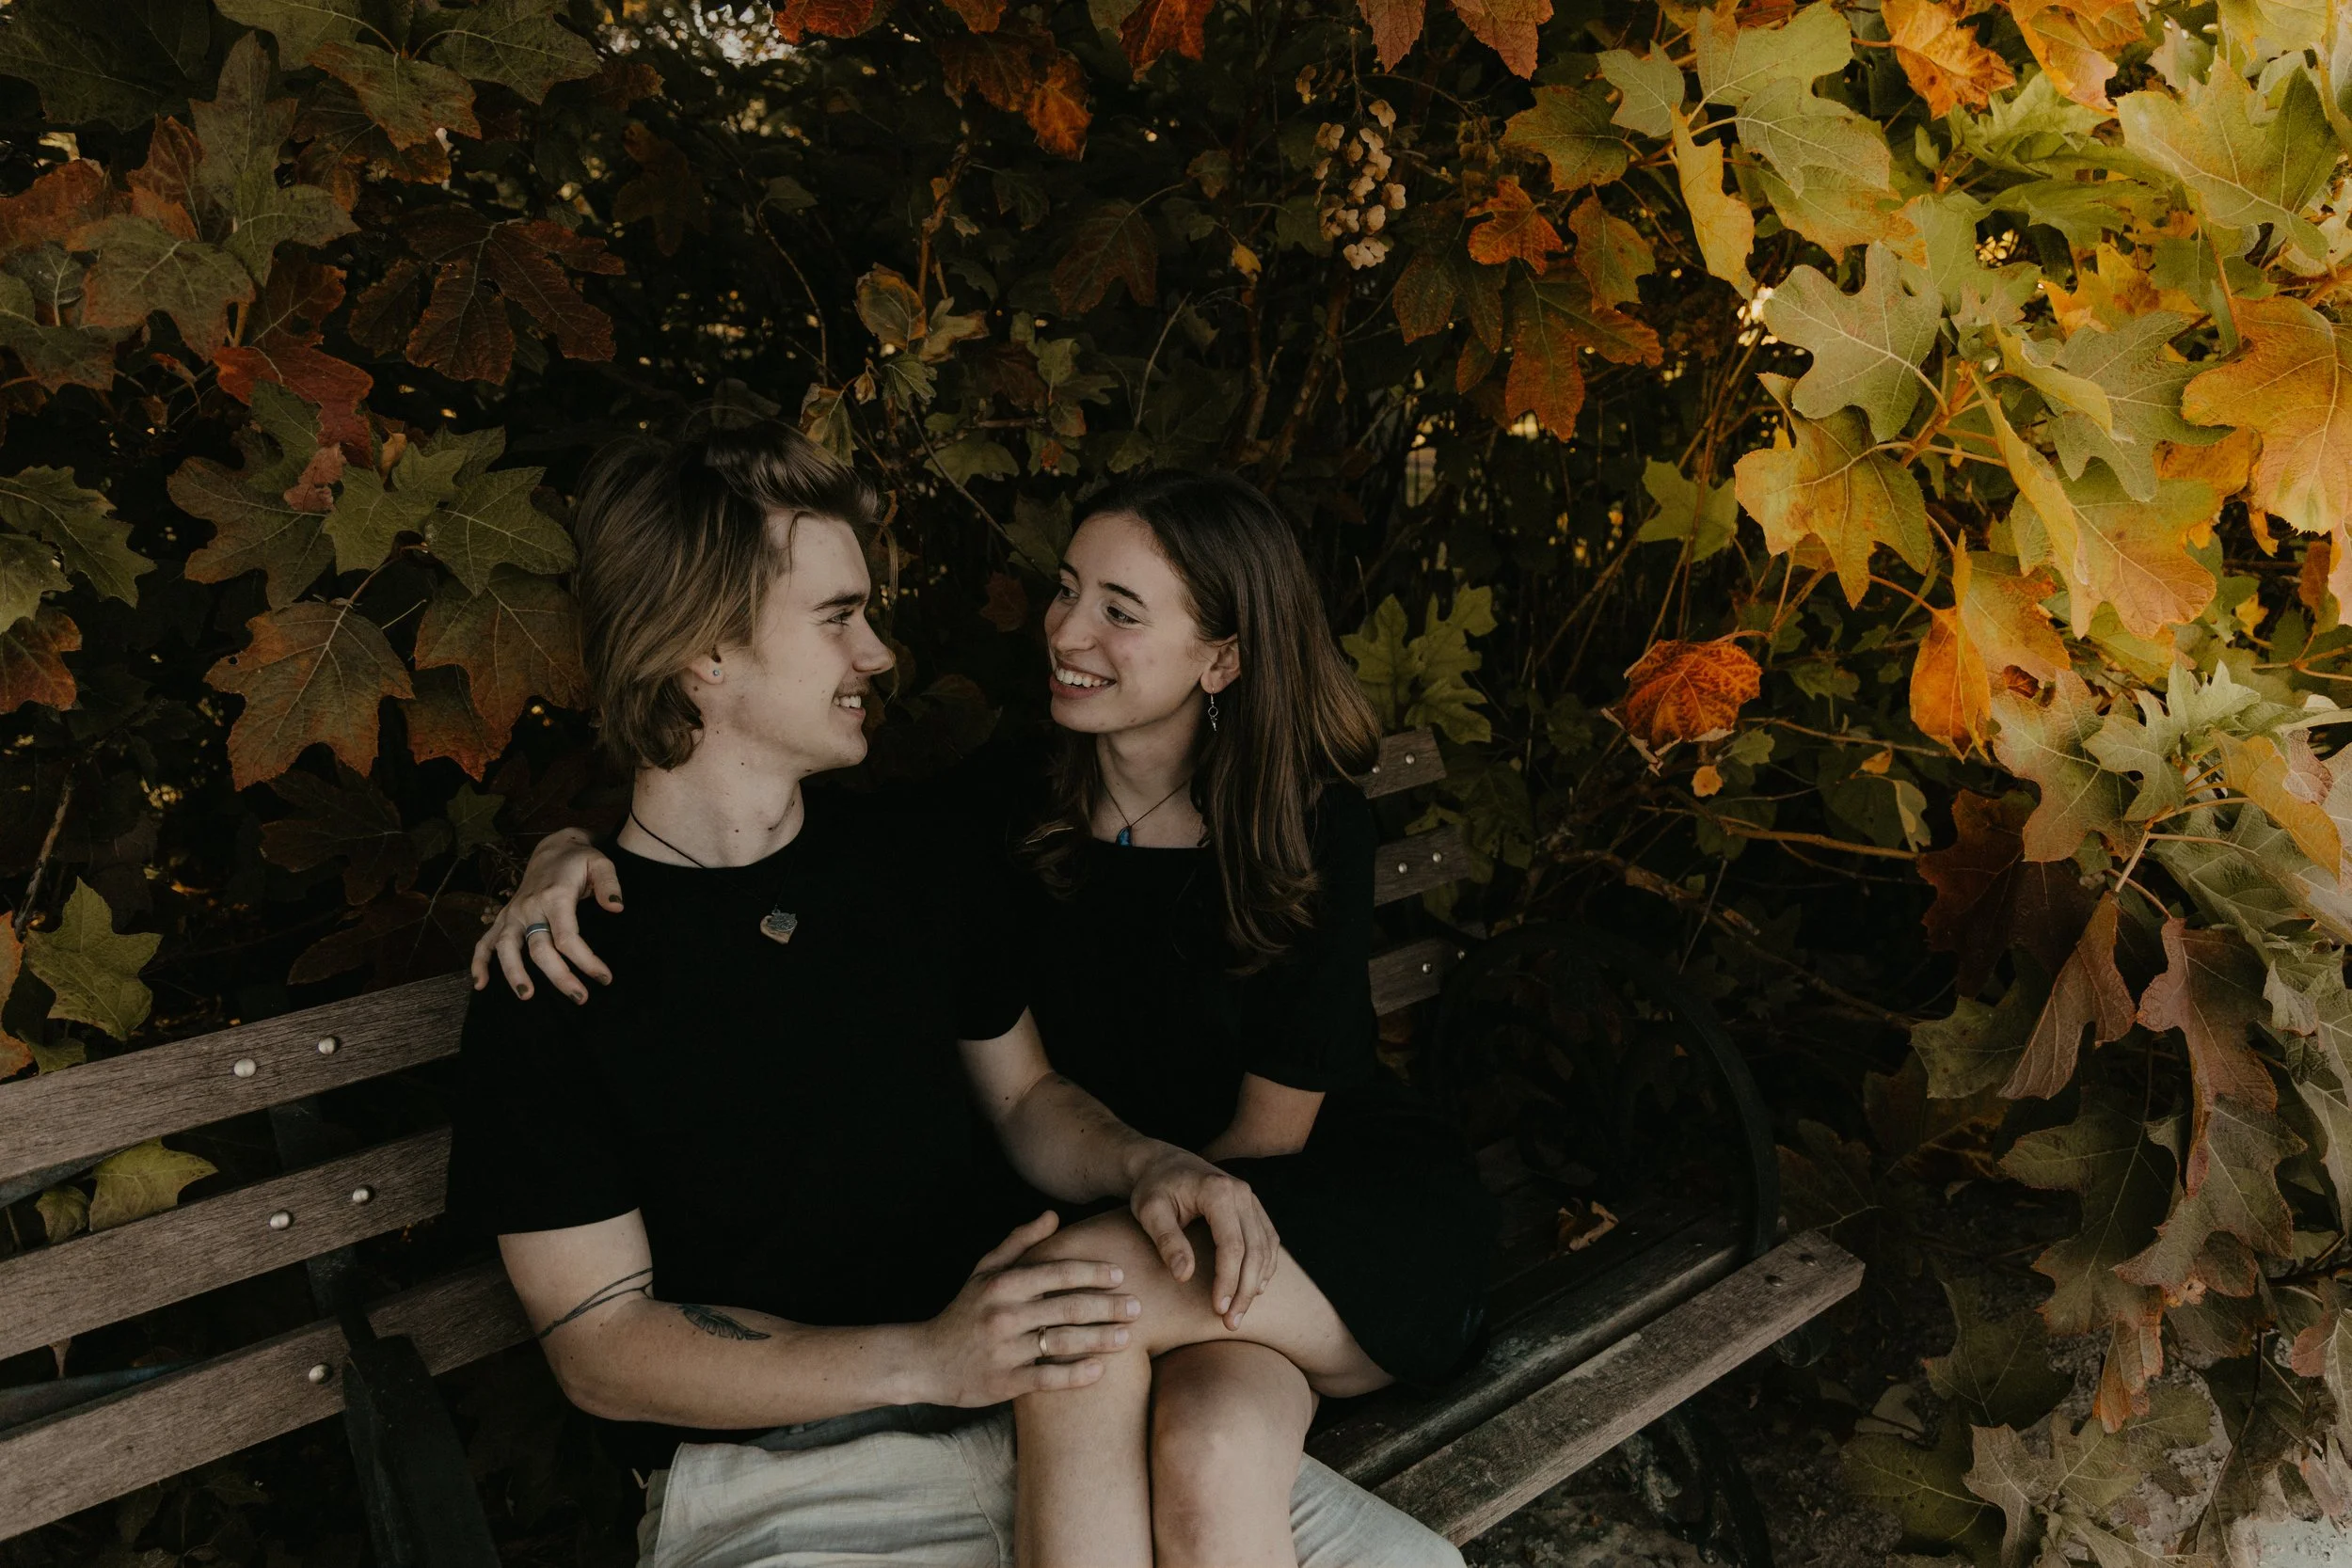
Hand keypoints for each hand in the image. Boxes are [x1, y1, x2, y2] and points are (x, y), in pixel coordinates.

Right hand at [470, 827, 625, 1002]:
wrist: (553, 850)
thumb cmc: (579, 861)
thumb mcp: (601, 863)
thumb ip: (610, 884)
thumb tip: (617, 908)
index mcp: (555, 897)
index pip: (567, 937)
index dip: (585, 961)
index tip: (605, 978)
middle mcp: (529, 907)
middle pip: (539, 948)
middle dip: (558, 976)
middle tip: (579, 998)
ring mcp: (513, 914)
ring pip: (506, 947)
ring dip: (514, 973)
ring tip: (527, 996)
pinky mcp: (504, 918)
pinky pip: (484, 941)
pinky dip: (479, 962)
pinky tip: (481, 985)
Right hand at [919, 1213, 1139, 1405]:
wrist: (924, 1360)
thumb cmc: (962, 1312)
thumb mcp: (983, 1271)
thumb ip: (1019, 1242)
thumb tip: (1054, 1215)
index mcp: (1003, 1285)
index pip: (1058, 1273)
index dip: (1093, 1272)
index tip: (1120, 1274)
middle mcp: (1005, 1315)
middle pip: (1069, 1307)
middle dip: (1108, 1306)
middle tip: (1138, 1307)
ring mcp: (1005, 1350)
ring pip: (1063, 1342)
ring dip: (1100, 1339)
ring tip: (1128, 1337)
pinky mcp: (1005, 1382)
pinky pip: (1049, 1378)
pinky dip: (1077, 1375)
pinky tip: (1101, 1371)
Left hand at [1128, 1145, 1279, 1328]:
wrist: (1162, 1163)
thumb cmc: (1153, 1187)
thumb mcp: (1150, 1211)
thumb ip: (1167, 1241)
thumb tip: (1184, 1275)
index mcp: (1218, 1191)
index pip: (1231, 1245)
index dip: (1227, 1281)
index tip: (1217, 1309)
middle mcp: (1242, 1193)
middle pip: (1255, 1250)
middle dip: (1245, 1290)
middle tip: (1231, 1322)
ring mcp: (1251, 1199)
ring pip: (1266, 1248)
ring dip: (1257, 1283)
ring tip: (1240, 1313)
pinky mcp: (1253, 1207)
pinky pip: (1268, 1240)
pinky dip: (1265, 1267)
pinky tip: (1254, 1288)